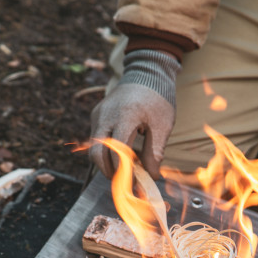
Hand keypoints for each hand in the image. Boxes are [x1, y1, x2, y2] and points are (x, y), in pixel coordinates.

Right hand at [88, 49, 179, 178]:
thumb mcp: (163, 125)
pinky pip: (96, 138)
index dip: (122, 171)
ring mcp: (98, 114)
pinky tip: (122, 152)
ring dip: (106, 162)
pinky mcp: (96, 115)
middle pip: (97, 153)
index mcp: (126, 116)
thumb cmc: (158, 98)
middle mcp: (106, 115)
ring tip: (125, 167)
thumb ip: (155, 152)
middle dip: (108, 171)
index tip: (132, 184)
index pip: (117, 151)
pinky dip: (106, 150)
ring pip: (94, 147)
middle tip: (123, 182)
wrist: (146, 73)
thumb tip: (152, 177)